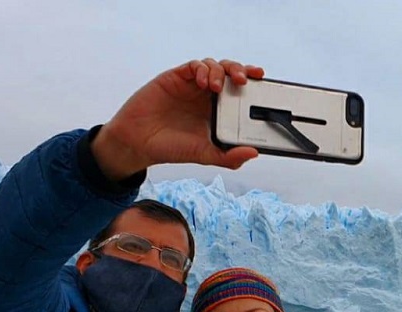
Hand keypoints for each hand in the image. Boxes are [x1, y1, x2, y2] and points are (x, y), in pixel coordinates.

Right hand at [92, 58, 264, 179]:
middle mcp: (206, 95)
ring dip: (220, 71)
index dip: (253, 83)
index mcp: (218, 110)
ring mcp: (191, 85)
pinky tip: (202, 82)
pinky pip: (193, 66)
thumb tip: (253, 153)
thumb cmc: (171, 147)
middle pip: (230, 72)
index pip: (240, 91)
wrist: (139, 142)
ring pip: (213, 65)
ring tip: (217, 87)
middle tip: (245, 80)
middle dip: (241, 71)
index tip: (263, 81)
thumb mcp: (205, 155)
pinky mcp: (175, 78)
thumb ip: (228, 156)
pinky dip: (201, 69)